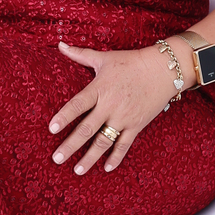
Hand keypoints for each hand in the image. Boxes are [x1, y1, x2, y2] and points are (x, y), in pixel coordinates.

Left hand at [49, 41, 178, 174]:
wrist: (163, 70)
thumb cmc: (131, 62)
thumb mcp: (104, 58)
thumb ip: (79, 54)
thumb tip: (59, 44)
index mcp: (99, 89)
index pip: (77, 105)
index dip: (64, 116)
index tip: (51, 129)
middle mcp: (110, 106)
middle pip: (87, 129)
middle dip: (71, 145)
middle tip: (57, 159)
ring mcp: (124, 117)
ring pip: (104, 142)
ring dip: (90, 158)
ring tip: (77, 170)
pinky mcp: (136, 125)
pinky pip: (124, 145)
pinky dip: (116, 158)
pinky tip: (106, 169)